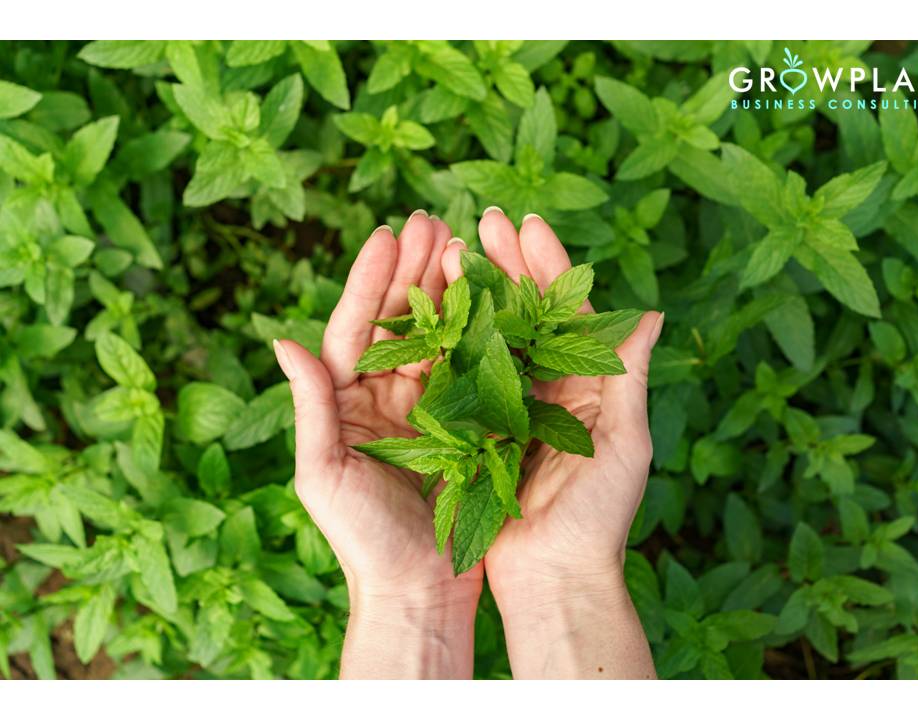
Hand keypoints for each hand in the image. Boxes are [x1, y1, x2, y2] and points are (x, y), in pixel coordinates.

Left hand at [274, 211, 482, 678]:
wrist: (417, 589)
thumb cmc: (361, 540)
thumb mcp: (324, 473)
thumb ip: (310, 406)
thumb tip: (282, 340)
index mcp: (345, 403)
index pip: (354, 328)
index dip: (370, 280)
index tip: (387, 234)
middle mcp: (383, 397)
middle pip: (398, 321)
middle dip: (413, 269)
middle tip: (432, 219)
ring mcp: (424, 408)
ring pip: (436, 336)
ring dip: (447, 289)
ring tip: (462, 242)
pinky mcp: (461, 425)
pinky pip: (468, 368)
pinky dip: (477, 331)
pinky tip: (491, 297)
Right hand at [441, 208, 661, 678]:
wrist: (553, 577)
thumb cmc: (599, 517)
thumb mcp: (625, 444)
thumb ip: (629, 377)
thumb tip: (651, 313)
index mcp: (589, 384)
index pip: (568, 311)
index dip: (548, 265)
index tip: (526, 223)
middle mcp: (550, 387)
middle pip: (528, 312)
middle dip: (508, 264)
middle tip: (484, 220)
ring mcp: (512, 406)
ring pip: (492, 335)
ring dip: (477, 292)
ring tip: (453, 248)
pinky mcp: (479, 429)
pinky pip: (465, 376)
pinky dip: (452, 341)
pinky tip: (434, 307)